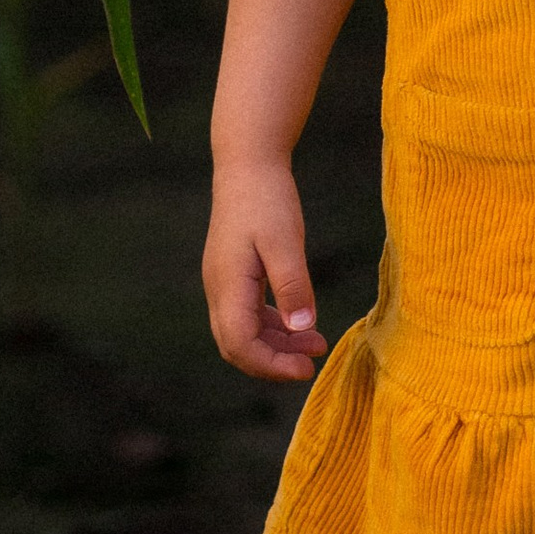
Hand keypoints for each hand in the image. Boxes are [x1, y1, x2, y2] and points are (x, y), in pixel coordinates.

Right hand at [203, 158, 328, 383]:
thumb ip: (293, 285)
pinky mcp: (233, 276)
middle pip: (237, 346)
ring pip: (242, 333)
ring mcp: (223, 284)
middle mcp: (219, 290)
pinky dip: (272, 327)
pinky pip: (247, 316)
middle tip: (313, 360)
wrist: (248, 165)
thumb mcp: (285, 241)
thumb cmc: (267, 199)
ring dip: (276, 345)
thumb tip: (302, 328)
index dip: (271, 364)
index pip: (240, 345)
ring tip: (315, 343)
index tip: (306, 368)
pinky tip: (298, 324)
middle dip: (274, 361)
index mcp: (227, 285)